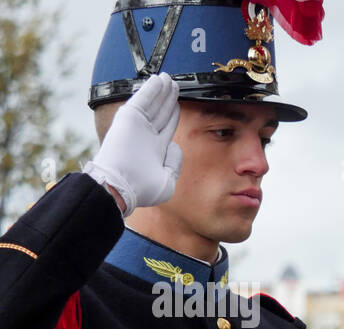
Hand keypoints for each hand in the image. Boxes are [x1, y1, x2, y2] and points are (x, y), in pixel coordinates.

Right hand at [83, 73, 182, 216]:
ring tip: (169, 79)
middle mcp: (146, 135)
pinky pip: (143, 99)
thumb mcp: (167, 181)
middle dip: (168, 98)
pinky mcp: (130, 117)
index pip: (166, 126)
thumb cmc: (141, 189)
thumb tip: (174, 146)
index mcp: (154, 149)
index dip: (172, 113)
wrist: (120, 186)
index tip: (177, 103)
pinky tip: (159, 80)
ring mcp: (138, 125)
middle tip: (174, 85)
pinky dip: (151, 89)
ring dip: (161, 90)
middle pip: (161, 111)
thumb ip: (174, 163)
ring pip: (154, 103)